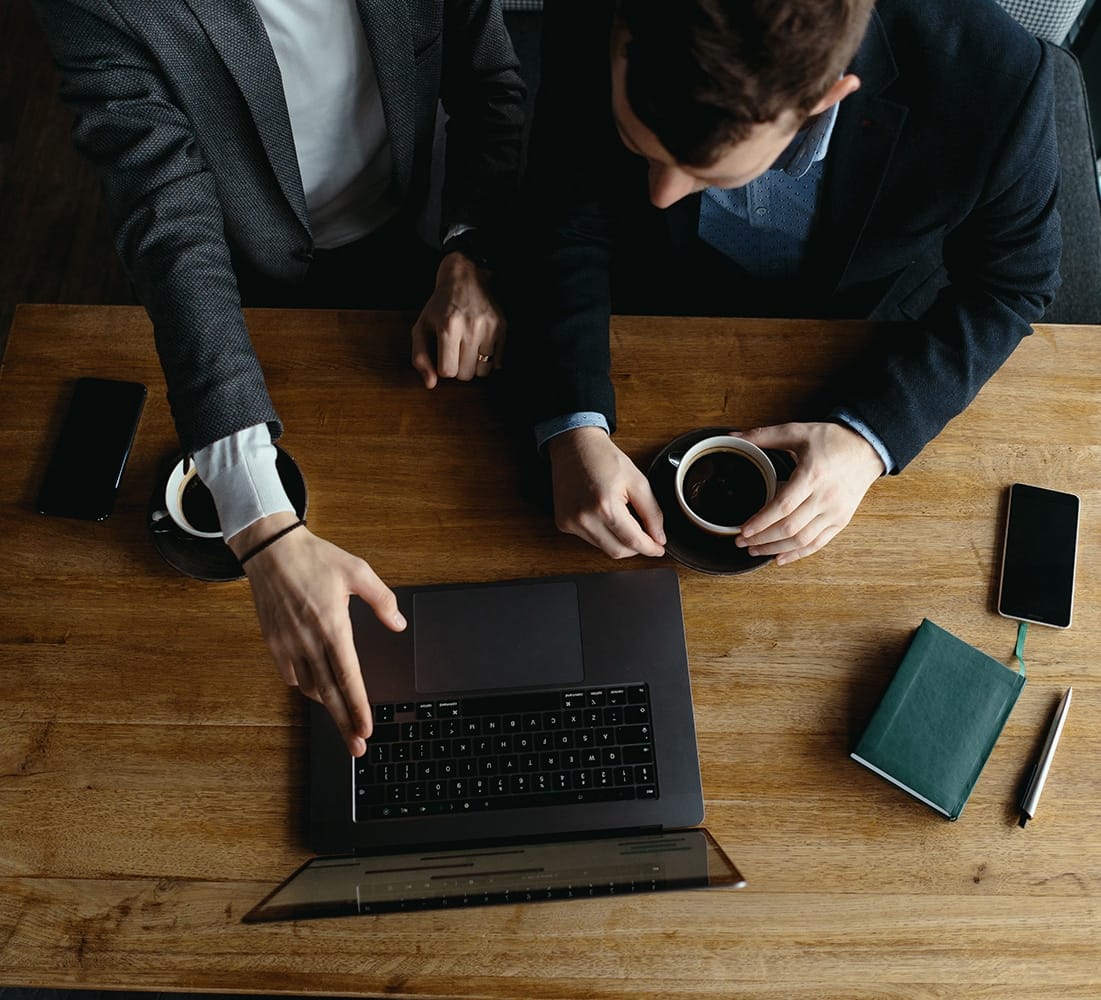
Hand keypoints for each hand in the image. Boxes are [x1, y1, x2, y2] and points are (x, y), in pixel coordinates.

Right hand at [226, 512, 406, 756]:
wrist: (271, 550)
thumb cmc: (317, 558)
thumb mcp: (358, 572)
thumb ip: (382, 600)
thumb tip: (399, 624)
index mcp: (332, 626)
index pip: (348, 677)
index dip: (358, 707)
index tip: (367, 728)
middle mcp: (308, 640)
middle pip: (329, 694)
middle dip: (344, 724)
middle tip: (357, 748)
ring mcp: (287, 644)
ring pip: (310, 688)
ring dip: (327, 704)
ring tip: (343, 717)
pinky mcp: (273, 642)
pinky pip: (291, 676)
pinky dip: (306, 686)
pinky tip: (317, 686)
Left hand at [411, 251, 504, 387]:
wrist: (464, 278)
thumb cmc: (440, 306)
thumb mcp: (421, 327)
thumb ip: (420, 357)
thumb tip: (431, 384)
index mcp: (447, 327)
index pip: (447, 372)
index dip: (443, 368)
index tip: (443, 355)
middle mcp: (470, 328)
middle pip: (466, 375)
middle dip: (458, 368)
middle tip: (456, 352)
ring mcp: (489, 328)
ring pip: (483, 372)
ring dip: (474, 366)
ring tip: (468, 350)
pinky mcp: (502, 328)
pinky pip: (497, 363)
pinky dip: (488, 360)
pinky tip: (480, 345)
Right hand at [547, 426, 665, 557]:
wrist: (574, 445)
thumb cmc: (603, 458)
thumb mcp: (637, 481)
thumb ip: (652, 513)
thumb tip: (659, 538)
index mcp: (605, 506)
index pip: (632, 541)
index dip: (650, 548)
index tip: (659, 549)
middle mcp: (584, 518)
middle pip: (617, 551)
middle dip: (636, 547)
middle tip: (646, 535)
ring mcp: (571, 523)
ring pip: (603, 548)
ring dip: (619, 541)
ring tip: (623, 517)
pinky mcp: (563, 523)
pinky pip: (590, 540)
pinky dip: (603, 535)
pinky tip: (604, 516)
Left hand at [733, 422, 884, 564]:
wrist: (867, 448)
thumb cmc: (832, 439)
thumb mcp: (797, 431)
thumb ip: (764, 436)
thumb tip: (733, 437)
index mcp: (812, 475)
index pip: (783, 506)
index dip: (761, 522)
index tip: (743, 530)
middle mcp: (825, 497)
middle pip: (790, 528)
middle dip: (762, 539)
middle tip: (741, 541)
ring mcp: (835, 512)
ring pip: (802, 540)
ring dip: (775, 549)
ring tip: (754, 550)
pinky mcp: (841, 521)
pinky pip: (818, 544)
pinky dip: (797, 554)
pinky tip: (779, 558)